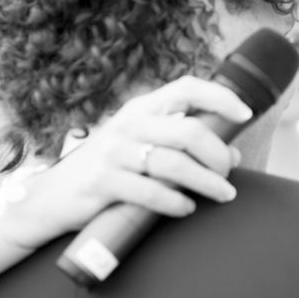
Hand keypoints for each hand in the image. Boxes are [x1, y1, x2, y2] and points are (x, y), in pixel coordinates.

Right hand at [0, 76, 251, 246]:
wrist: (52, 197)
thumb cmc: (104, 171)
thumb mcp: (137, 148)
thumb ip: (179, 147)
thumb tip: (231, 153)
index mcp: (139, 110)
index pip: (185, 88)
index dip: (220, 97)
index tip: (246, 114)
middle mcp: (127, 125)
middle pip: (188, 131)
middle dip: (218, 155)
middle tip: (228, 175)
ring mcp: (113, 153)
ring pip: (174, 164)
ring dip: (206, 182)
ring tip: (222, 195)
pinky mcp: (103, 182)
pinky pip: (151, 192)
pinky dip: (175, 202)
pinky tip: (185, 209)